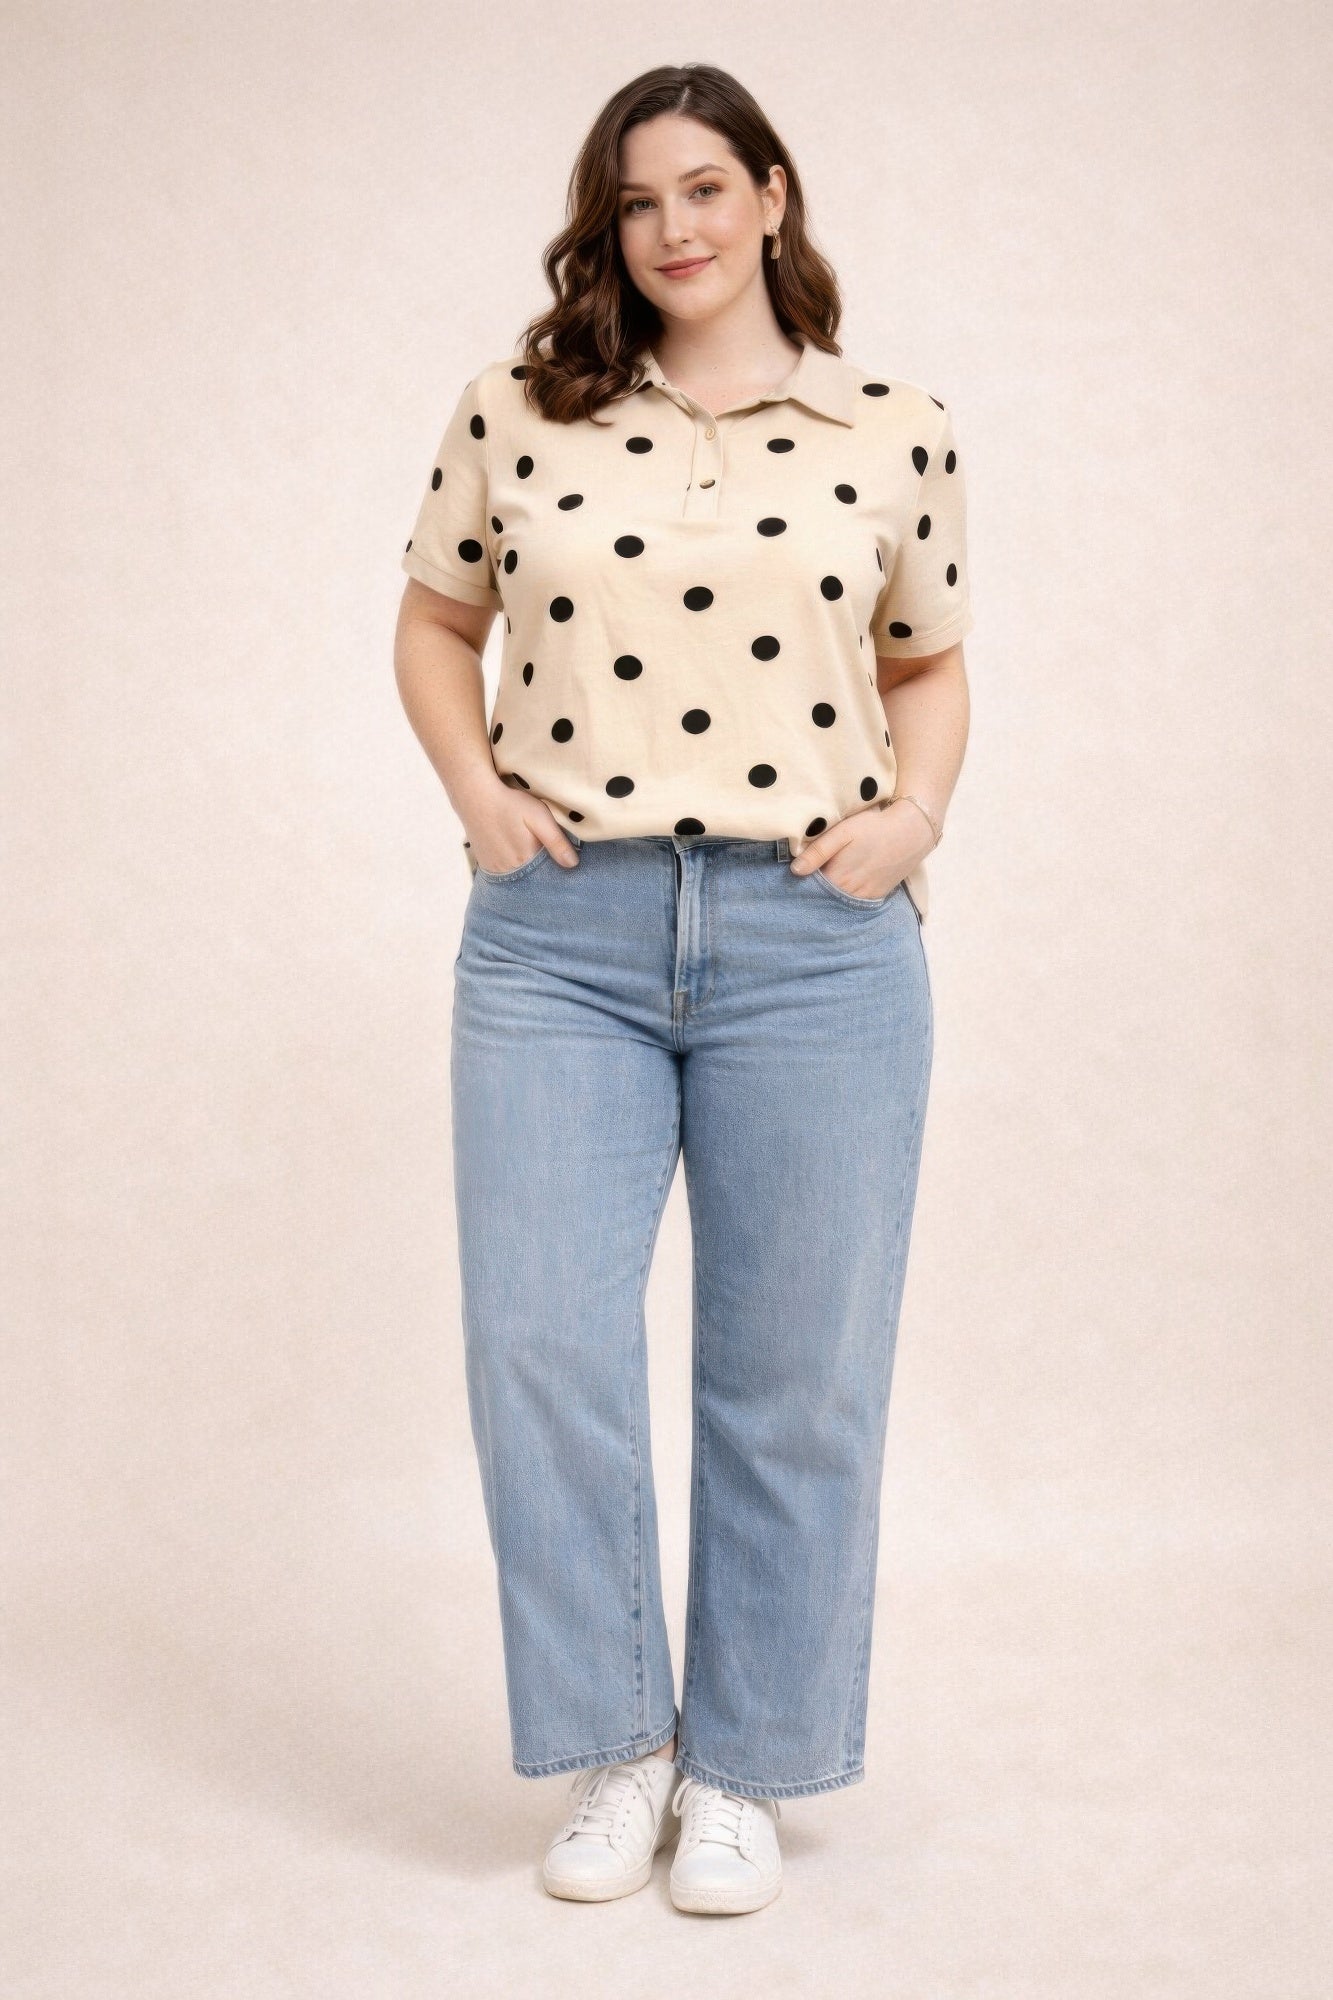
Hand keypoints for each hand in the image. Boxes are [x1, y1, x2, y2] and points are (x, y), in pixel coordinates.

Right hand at [463, 784, 579, 872]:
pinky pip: (505, 875)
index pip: (548, 875)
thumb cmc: (510, 804)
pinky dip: (512, 868)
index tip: (559, 859)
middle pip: (533, 878)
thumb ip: (556, 842)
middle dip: (541, 870)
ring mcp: (495, 870)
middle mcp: (510, 871)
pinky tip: (513, 852)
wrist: (475, 797)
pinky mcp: (486, 866)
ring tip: (525, 849)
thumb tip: (573, 864)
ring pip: (519, 877)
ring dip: (526, 870)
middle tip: (539, 848)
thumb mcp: (539, 817)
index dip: (556, 868)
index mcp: (527, 860)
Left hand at [789, 802, 932, 899]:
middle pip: (823, 899)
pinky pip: (854, 903)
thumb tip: (795, 871)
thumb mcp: (842, 832)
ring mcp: (864, 897)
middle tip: (806, 882)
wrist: (911, 832)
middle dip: (813, 893)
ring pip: (838, 903)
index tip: (794, 879)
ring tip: (825, 883)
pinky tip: (843, 887)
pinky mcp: (876, 896)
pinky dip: (846, 898)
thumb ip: (818, 851)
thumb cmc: (874, 828)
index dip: (800, 885)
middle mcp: (850, 893)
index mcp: (837, 877)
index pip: (809, 889)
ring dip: (829, 897)